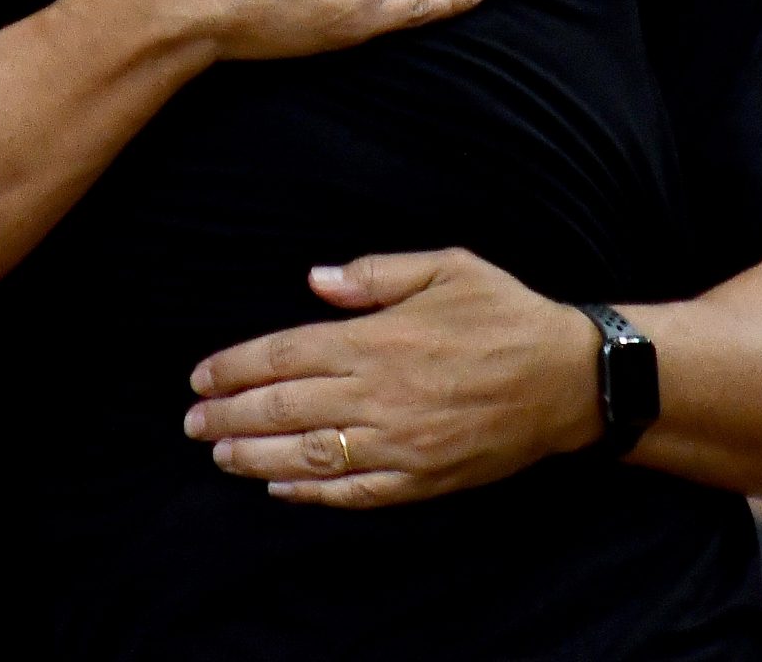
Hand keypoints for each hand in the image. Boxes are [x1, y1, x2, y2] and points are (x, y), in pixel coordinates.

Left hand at [184, 247, 599, 506]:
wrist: (569, 378)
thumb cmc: (504, 313)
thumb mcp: (445, 267)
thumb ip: (374, 274)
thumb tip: (314, 279)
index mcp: (379, 338)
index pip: (286, 354)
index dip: (236, 367)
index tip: (201, 376)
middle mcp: (381, 393)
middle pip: (286, 408)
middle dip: (230, 414)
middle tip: (192, 422)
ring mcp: (401, 443)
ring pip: (311, 455)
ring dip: (256, 456)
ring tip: (219, 455)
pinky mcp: (423, 478)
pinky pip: (356, 492)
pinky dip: (312, 493)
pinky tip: (280, 487)